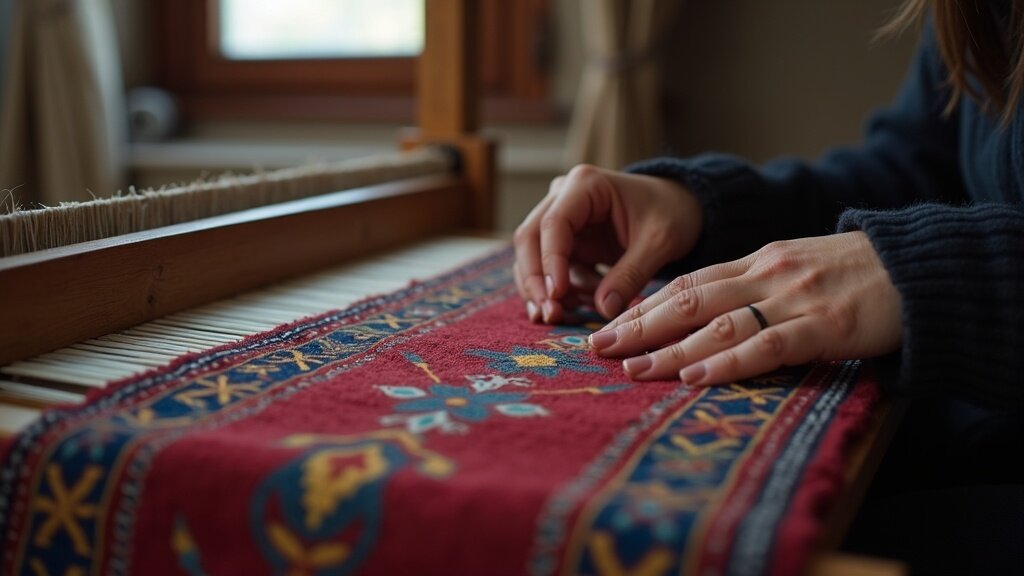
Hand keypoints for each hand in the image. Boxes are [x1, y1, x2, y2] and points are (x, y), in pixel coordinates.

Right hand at [513, 165, 702, 323]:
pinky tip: (581, 306)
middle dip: (535, 280)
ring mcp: (560, 220)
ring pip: (531, 257)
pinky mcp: (565, 243)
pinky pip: (548, 271)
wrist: (680, 208)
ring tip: (565, 316)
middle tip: (550, 314)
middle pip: (529, 239)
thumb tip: (602, 310)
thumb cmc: (672, 214)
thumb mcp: (659, 243)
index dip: (550, 261)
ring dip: (542, 290)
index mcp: (585, 184)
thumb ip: (630, 275)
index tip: (557, 295)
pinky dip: (558, 293)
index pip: (553, 223)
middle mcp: (563, 197)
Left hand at [589, 232, 902, 384]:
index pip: (687, 283)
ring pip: (719, 322)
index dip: (644, 306)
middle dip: (641, 325)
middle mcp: (766, 274)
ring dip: (671, 347)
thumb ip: (751, 287)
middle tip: (600, 347)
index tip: (608, 326)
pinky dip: (728, 361)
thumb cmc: (854, 273)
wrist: (918, 266)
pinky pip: (768, 345)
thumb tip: (702, 315)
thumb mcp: (794, 268)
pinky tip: (695, 376)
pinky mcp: (824, 325)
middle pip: (690, 299)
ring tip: (634, 368)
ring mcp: (794, 298)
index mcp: (756, 261)